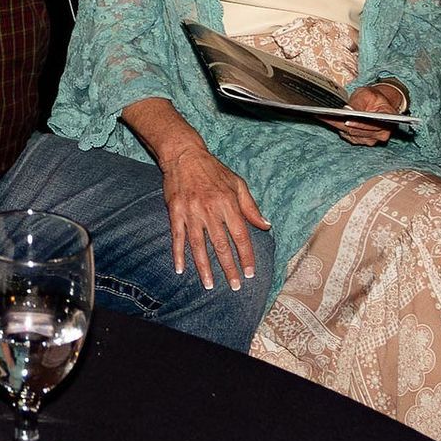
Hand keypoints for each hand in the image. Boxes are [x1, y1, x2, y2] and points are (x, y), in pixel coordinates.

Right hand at [156, 143, 271, 290]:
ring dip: (204, 267)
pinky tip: (180, 269)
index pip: (240, 235)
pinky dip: (178, 254)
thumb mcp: (237, 184)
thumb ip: (251, 206)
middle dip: (229, 268)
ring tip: (210, 285)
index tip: (250, 272)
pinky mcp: (175, 212)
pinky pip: (177, 237)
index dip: (246, 255)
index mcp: (228, 203)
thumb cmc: (213, 169)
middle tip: (235, 286)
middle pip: (221, 245)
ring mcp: (191, 212)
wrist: (184, 155)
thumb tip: (266, 226)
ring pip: (199, 246)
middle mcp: (210, 210)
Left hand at [324, 85, 400, 145]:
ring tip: (323, 116)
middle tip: (325, 116)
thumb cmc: (373, 98)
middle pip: (357, 131)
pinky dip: (338, 128)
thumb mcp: (367, 94)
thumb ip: (359, 102)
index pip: (371, 125)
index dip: (357, 123)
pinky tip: (328, 120)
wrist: (376, 104)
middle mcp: (381, 134)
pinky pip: (348, 136)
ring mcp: (371, 139)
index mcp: (388, 120)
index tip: (345, 120)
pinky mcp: (361, 140)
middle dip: (341, 123)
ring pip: (350, 134)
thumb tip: (348, 110)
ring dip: (336, 126)